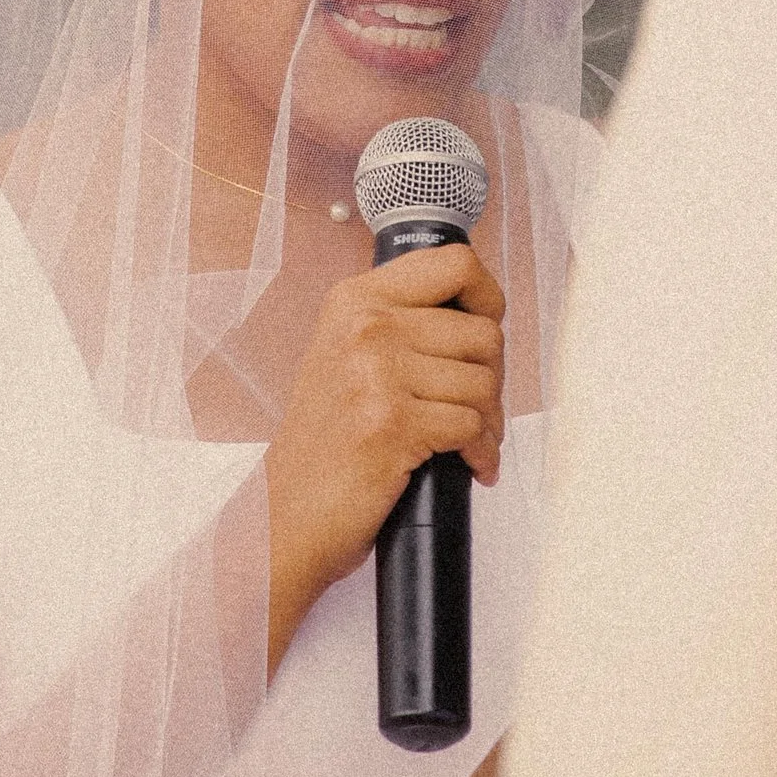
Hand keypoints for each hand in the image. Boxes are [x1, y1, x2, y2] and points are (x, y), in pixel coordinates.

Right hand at [264, 244, 504, 672]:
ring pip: (483, 382)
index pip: (455, 263)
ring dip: (488, 421)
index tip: (488, 325)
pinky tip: (467, 465)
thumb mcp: (347, 356)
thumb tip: (479, 315)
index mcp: (355, 300)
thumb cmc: (325, 443)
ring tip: (469, 440)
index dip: (488, 296)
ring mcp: (375, 373)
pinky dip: (480, 453)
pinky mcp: (391, 424)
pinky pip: (472, 427)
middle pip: (483, 331)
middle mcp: (364, 326)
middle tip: (477, 408)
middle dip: (492, 378)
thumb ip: (400, 324)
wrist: (284, 513)